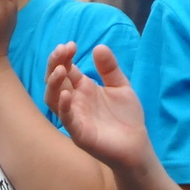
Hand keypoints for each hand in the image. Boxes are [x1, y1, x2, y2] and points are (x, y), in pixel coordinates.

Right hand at [46, 42, 150, 170]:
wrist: (136, 145)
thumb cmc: (126, 117)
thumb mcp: (121, 86)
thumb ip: (110, 68)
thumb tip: (99, 47)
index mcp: (83, 88)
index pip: (66, 68)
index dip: (64, 56)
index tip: (71, 44)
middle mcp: (74, 101)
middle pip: (55, 81)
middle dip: (55, 64)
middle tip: (62, 50)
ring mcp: (74, 117)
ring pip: (53, 99)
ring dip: (54, 84)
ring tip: (60, 70)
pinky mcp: (79, 133)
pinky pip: (66, 120)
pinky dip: (64, 107)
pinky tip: (67, 94)